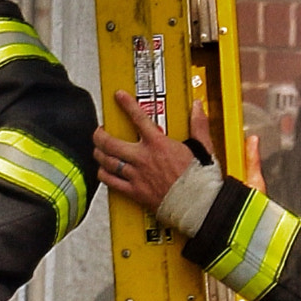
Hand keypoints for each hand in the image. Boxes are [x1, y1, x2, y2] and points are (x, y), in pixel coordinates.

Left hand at [93, 95, 211, 211]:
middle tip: (98, 131)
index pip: (138, 118)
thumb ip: (198, 125)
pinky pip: (111, 182)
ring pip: (108, 161)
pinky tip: (102, 171)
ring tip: (98, 149)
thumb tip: (198, 108)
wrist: (198, 204)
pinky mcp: (134, 192)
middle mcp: (143, 158)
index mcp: (158, 144)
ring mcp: (136, 175)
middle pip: (111, 143)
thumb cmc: (199, 179)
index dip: (126, 104)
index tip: (118, 96)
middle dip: (100, 135)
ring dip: (99, 154)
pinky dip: (103, 175)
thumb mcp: (202, 147)